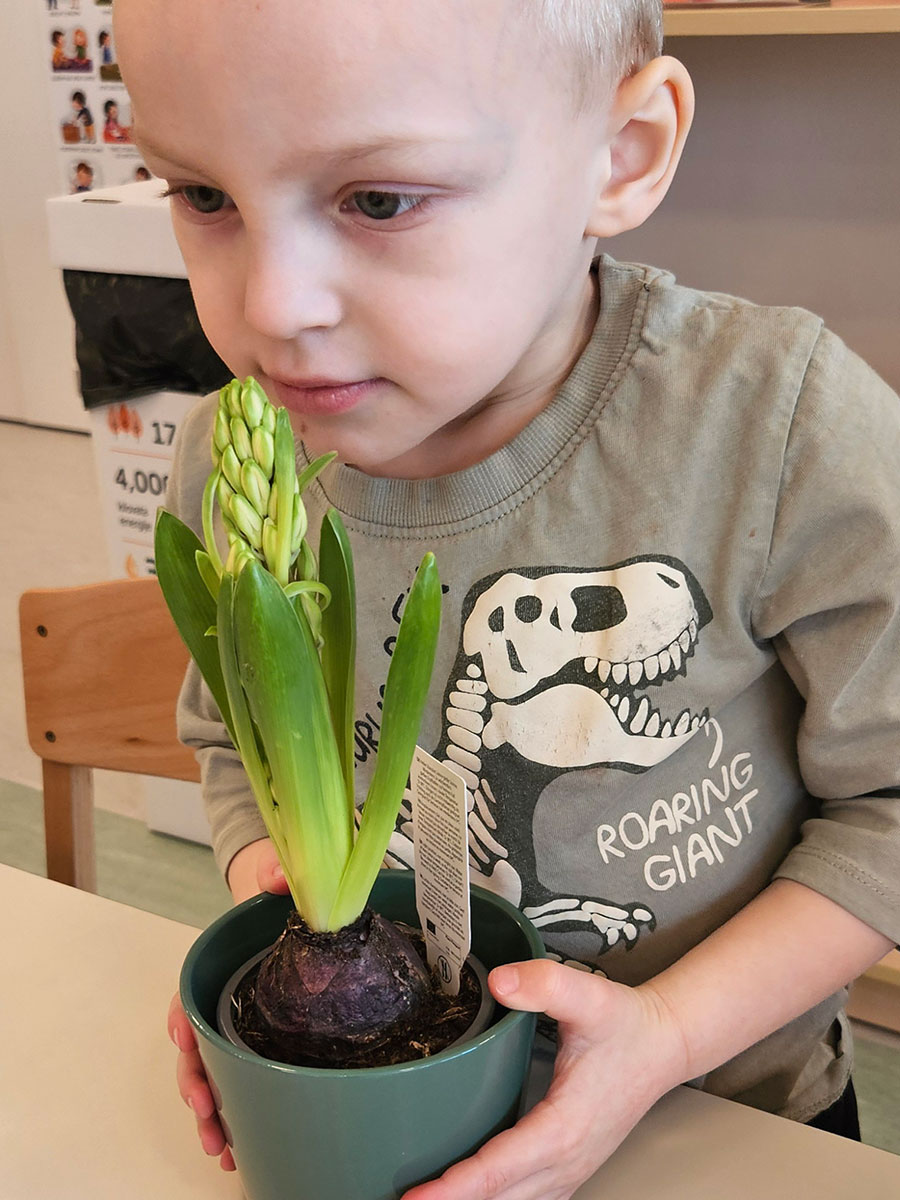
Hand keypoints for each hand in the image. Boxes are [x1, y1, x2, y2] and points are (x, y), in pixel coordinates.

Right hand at [168, 838, 288, 1170]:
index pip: (188, 994)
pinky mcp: (262, 1036)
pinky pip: (242, 1078)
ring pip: (213, 1071)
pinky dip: (237, 1112)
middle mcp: (221, 996)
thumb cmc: (275, 885)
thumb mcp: (275, 869)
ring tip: (219, 1146)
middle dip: (194, 1081)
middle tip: (206, 1111)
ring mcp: (239, 1020)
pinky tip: (240, 1144)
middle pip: (195, 1045)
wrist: (290, 892)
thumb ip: (273, 870)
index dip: (181, 1020)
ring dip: (211, 1110)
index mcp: (219, 962)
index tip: (184, 1041)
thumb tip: (274, 877)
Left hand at [402, 959, 688, 1199]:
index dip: (454, 1188)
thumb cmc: (627, 1025)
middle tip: (401, 1198)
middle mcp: (565, 1161)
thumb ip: (543, 984)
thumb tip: (499, 982)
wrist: (663, 1044)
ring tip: (425, 1198)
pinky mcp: (568, 1168)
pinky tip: (467, 1194)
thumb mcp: (588, 995)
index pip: (499, 1169)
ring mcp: (569, 1171)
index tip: (415, 1197)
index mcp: (564, 1128)